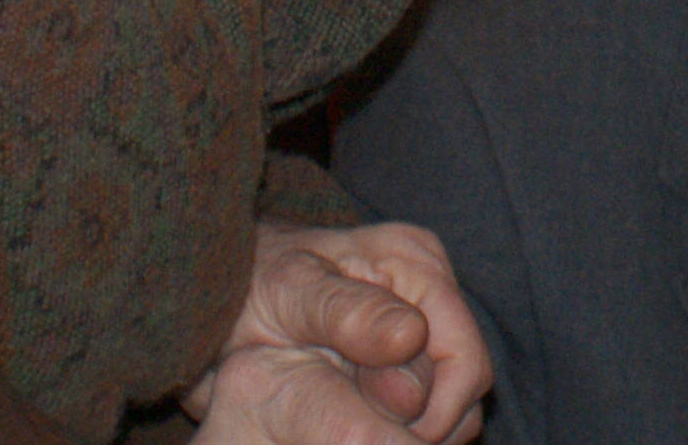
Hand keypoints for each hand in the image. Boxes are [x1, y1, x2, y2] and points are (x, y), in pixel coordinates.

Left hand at [185, 222, 489, 442]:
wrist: (222, 293)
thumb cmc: (249, 287)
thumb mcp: (287, 296)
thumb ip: (346, 313)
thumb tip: (412, 336)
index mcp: (413, 260)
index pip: (464, 364)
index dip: (429, 417)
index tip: (370, 440)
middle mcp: (431, 284)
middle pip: (463, 385)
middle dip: (417, 422)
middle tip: (351, 434)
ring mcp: (424, 315)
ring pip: (452, 400)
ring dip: (411, 427)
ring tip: (348, 425)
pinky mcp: (410, 346)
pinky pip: (431, 403)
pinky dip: (403, 426)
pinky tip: (357, 422)